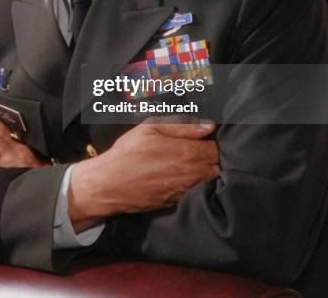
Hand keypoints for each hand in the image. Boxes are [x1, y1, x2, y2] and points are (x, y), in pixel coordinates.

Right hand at [69, 121, 219, 230]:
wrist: (110, 184)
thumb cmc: (128, 153)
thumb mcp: (151, 127)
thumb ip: (182, 125)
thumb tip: (208, 126)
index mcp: (188, 152)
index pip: (216, 148)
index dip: (210, 142)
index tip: (202, 139)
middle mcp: (192, 174)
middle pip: (217, 166)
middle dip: (211, 158)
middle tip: (197, 150)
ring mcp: (186, 191)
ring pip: (208, 181)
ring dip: (205, 172)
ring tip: (188, 164)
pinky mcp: (178, 202)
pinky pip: (195, 192)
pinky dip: (193, 185)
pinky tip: (178, 177)